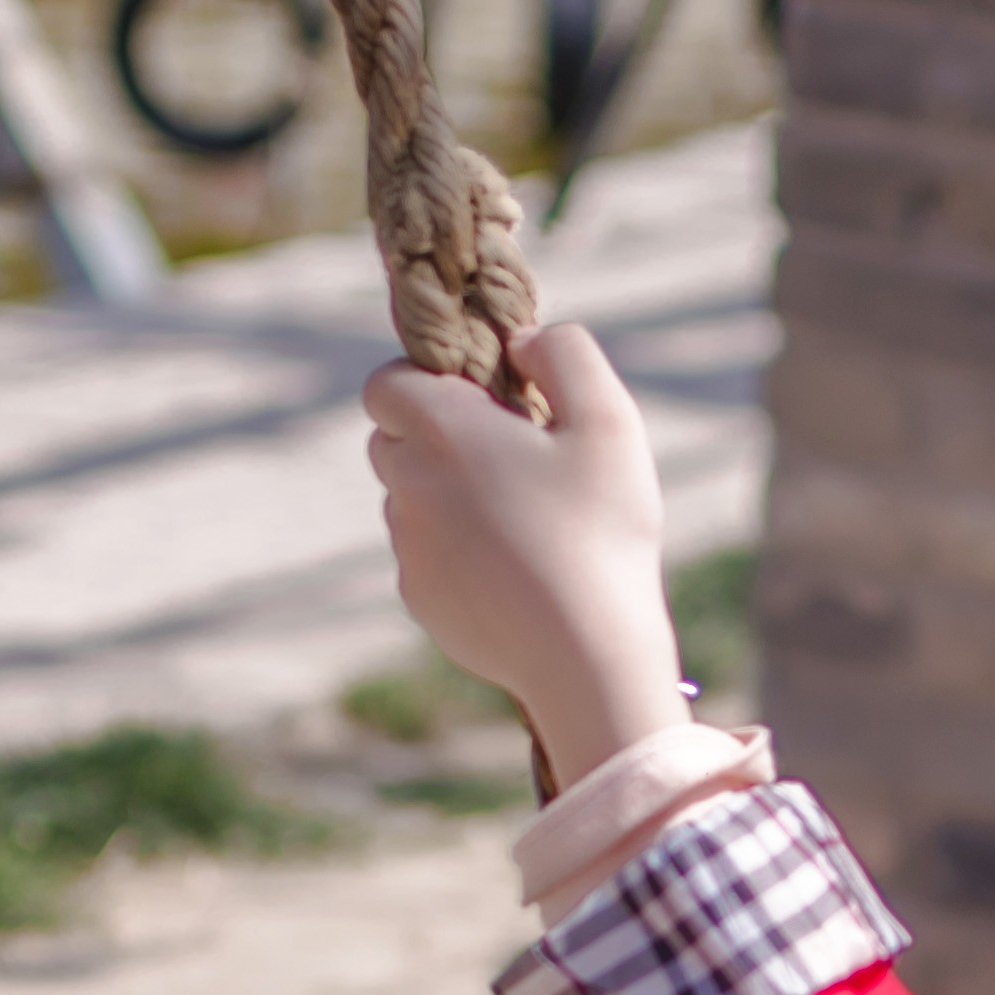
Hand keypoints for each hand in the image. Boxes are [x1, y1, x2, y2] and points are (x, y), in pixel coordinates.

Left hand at [363, 320, 684, 786]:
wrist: (586, 654)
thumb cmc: (602, 530)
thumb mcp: (608, 420)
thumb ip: (565, 353)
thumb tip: (521, 340)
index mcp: (443, 430)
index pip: (385, 383)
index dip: (426, 381)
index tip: (481, 399)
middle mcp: (408, 486)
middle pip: (392, 441)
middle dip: (437, 438)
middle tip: (510, 457)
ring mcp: (408, 548)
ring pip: (409, 500)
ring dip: (448, 497)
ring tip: (523, 519)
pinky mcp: (420, 600)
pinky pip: (425, 558)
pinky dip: (457, 554)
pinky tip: (517, 570)